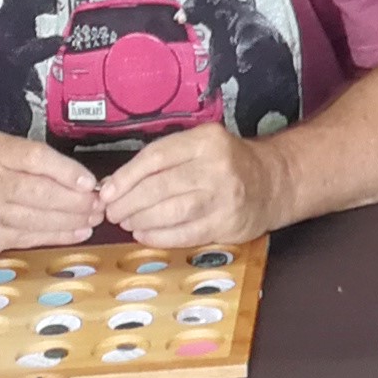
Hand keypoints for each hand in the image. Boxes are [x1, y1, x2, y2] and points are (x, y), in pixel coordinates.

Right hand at [0, 134, 104, 260]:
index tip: (91, 183)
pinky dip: (56, 236)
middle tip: (98, 205)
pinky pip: (27, 238)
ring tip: (92, 219)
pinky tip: (76, 233)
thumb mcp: (2, 155)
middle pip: (38, 192)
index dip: (67, 171)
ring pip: (35, 219)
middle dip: (74, 201)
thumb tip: (85, 181)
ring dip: (69, 221)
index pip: (35, 158)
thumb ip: (36, 163)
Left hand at [98, 125, 285, 247]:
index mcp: (205, 140)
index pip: (156, 156)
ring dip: (141, 220)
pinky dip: (159, 237)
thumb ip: (164, 160)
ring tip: (127, 223)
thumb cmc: (226, 164)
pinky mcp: (227, 223)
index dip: (126, 176)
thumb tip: (115, 184)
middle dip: (128, 202)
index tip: (106, 191)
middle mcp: (216, 166)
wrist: (272, 183)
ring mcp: (224, 196)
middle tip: (112, 212)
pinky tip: (145, 235)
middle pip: (160, 186)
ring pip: (171, 212)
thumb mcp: (200, 147)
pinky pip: (185, 234)